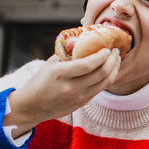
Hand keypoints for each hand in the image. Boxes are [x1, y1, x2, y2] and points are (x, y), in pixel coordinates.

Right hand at [5, 49, 120, 136]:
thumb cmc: (40, 81)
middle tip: (116, 51)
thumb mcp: (50, 64)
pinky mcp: (83, 103)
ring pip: (105, 83)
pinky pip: (100, 89)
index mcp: (60, 74)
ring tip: (116, 59)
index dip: (101, 56)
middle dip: (112, 61)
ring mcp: (79, 97)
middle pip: (101, 74)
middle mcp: (72, 87)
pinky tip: (109, 70)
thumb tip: (84, 42)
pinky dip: (108, 78)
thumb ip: (68, 54)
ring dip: (114, 69)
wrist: (32, 107)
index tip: (107, 49)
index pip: (88, 65)